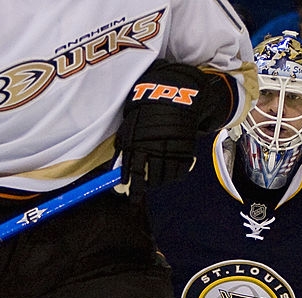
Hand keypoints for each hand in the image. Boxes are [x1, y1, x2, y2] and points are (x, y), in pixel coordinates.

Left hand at [115, 61, 232, 200]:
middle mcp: (154, 148)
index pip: (131, 170)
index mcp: (138, 142)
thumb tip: (116, 166)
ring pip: (163, 178)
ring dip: (157, 183)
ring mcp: (171, 151)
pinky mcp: (185, 151)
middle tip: (137, 196)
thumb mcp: (130, 125)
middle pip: (147, 178)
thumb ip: (124, 145)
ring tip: (153, 182)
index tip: (128, 193)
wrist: (174, 96)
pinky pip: (179, 172)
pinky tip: (169, 173)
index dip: (130, 184)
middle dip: (141, 189)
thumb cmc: (148, 110)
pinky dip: (174, 176)